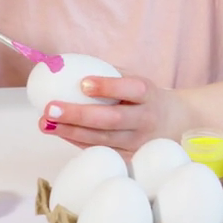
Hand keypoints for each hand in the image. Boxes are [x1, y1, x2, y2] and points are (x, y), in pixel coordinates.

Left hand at [39, 73, 192, 154]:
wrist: (177, 124)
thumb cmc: (145, 97)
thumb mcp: (136, 80)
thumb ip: (109, 74)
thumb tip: (66, 64)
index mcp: (148, 94)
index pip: (130, 89)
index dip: (108, 87)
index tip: (83, 83)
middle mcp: (146, 119)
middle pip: (112, 119)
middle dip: (79, 115)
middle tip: (51, 108)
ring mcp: (139, 142)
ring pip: (103, 139)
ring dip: (71, 132)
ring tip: (46, 123)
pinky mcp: (132, 158)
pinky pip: (102, 151)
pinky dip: (78, 142)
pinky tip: (60, 133)